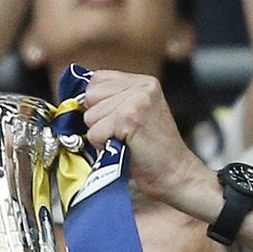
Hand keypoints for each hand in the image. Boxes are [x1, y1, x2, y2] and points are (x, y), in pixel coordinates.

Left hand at [76, 69, 217, 218]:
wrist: (175, 173)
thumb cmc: (152, 152)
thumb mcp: (137, 114)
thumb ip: (115, 100)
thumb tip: (77, 100)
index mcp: (144, 82)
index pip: (97, 79)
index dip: (96, 103)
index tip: (111, 121)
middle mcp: (141, 87)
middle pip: (90, 96)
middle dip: (97, 120)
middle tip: (120, 134)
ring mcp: (136, 101)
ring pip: (90, 116)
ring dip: (100, 135)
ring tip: (123, 142)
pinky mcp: (128, 119)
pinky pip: (95, 133)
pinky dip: (102, 147)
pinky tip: (123, 148)